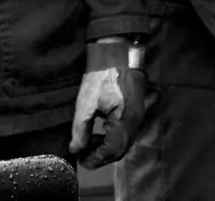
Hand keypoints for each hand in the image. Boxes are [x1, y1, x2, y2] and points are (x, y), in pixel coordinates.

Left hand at [69, 39, 146, 168]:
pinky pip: (127, 132)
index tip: (82, 159)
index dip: (95, 159)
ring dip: (107, 148)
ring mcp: (138, 116)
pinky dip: (114, 138)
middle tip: (84, 156)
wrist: (117, 55)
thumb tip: (76, 149)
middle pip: (120, 150)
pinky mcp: (136, 111)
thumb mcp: (85, 104)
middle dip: (101, 156)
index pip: (112, 150)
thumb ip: (80, 130)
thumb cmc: (102, 76)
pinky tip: (100, 132)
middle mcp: (135, 120)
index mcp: (124, 119)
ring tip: (89, 144)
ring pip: (124, 142)